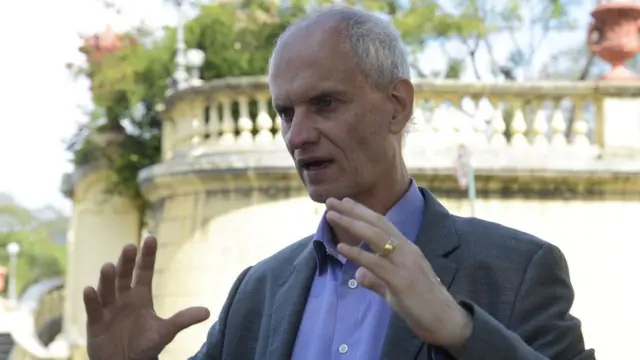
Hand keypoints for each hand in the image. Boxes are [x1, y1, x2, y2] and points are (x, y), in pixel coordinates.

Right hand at [83, 236, 209, 359]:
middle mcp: (124, 298)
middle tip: (130, 247)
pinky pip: (93, 309)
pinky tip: (90, 289)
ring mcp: (108, 308)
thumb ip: (183, 319)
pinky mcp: (95, 322)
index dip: (147, 257)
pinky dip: (91, 300)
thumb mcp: (165, 331)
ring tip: (109, 266)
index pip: (144, 272)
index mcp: (140, 296)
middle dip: (127, 262)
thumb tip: (208, 311)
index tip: (150, 238)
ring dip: (107, 278)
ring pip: (107, 289)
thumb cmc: (145, 346)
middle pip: (124, 276)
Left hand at [325, 198, 471, 351]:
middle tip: (331, 201)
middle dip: (352, 211)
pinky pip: (376, 263)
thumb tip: (358, 274)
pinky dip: (357, 253)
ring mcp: (405, 263)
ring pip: (375, 236)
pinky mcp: (401, 280)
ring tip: (331, 216)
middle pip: (377, 223)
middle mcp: (407, 250)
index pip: (383, 223)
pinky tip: (341, 248)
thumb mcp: (394, 290)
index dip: (363, 212)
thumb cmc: (423, 306)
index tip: (344, 202)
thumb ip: (376, 280)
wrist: (446, 322)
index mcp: (407, 249)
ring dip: (351, 224)